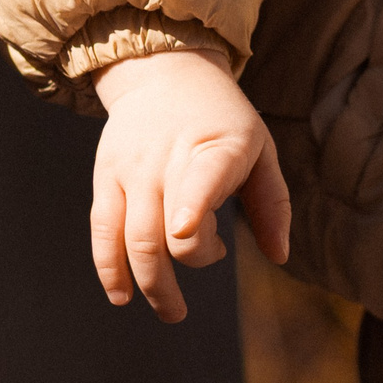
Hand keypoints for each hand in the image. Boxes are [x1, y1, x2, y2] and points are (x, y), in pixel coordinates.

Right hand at [89, 48, 290, 321]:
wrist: (165, 71)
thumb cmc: (223, 119)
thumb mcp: (260, 147)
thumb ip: (272, 203)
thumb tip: (280, 256)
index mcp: (215, 148)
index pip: (201, 180)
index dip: (192, 207)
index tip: (186, 232)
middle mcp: (168, 159)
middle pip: (163, 230)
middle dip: (176, 274)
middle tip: (185, 309)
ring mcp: (132, 169)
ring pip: (130, 236)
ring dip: (147, 283)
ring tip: (170, 311)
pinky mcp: (106, 177)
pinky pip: (102, 229)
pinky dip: (108, 267)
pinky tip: (122, 296)